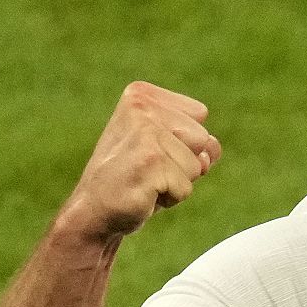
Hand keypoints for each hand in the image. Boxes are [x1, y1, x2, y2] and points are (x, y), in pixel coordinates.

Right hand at [61, 81, 221, 238]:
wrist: (93, 211)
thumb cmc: (132, 178)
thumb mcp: (164, 149)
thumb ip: (196, 141)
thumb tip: (213, 147)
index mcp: (142, 95)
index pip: (199, 114)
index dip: (185, 142)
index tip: (151, 151)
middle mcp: (141, 107)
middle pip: (202, 138)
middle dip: (184, 163)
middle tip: (148, 169)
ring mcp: (145, 134)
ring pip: (197, 166)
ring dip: (176, 182)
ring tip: (145, 181)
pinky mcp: (150, 162)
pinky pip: (186, 188)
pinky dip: (169, 198)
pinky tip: (142, 193)